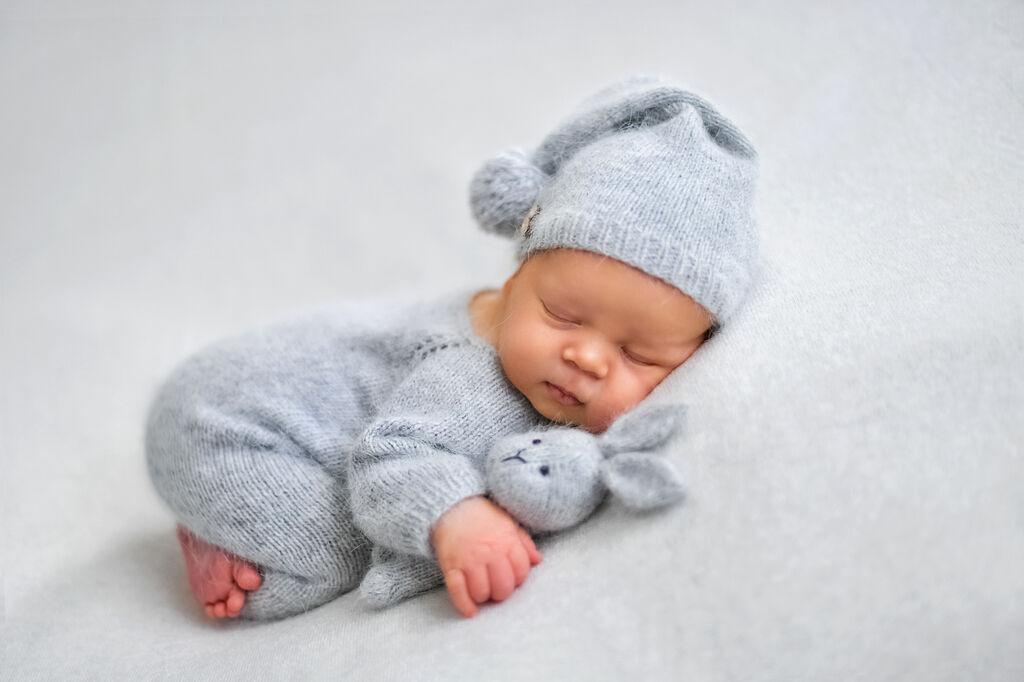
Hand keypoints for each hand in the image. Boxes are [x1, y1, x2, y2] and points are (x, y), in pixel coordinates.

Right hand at [430, 495, 542, 617]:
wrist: (452, 506)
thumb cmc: (483, 516)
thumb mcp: (509, 523)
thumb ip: (524, 543)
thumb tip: (538, 561)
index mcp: (507, 542)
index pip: (521, 572)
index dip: (518, 579)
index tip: (511, 577)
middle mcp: (490, 553)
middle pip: (503, 587)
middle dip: (502, 592)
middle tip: (496, 587)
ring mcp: (469, 560)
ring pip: (481, 592)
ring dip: (483, 596)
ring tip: (482, 589)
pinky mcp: (451, 566)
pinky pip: (458, 591)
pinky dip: (464, 605)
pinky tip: (470, 611)